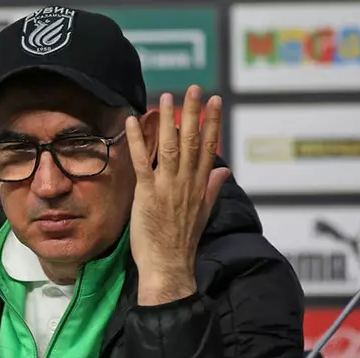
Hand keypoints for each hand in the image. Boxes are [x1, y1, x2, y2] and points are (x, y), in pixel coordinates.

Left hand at [125, 85, 230, 305]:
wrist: (169, 266)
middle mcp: (187, 182)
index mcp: (200, 186)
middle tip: (194, 89)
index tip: (215, 101)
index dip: (212, 123)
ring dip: (168, 121)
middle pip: (192, 141)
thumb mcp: (204, 213)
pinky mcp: (148, 194)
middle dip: (193, 113)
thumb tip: (225, 169)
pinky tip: (134, 122)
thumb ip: (213, 188)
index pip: (209, 148)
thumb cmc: (182, 242)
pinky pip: (142, 163)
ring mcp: (168, 187)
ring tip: (165, 98)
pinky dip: (138, 141)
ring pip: (171, 147)